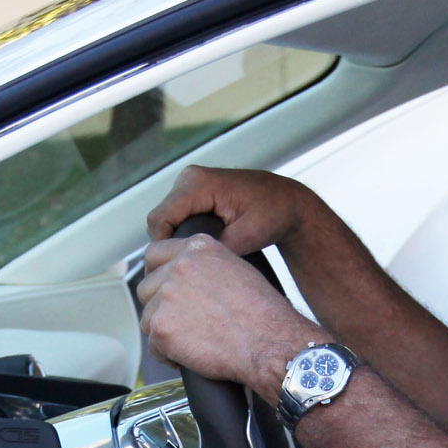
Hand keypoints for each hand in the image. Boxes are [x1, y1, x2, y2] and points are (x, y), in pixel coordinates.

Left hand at [134, 234, 316, 391]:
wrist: (269, 343)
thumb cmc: (263, 314)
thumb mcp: (236, 270)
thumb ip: (206, 267)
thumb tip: (188, 278)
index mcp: (197, 248)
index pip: (155, 254)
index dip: (157, 275)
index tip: (162, 290)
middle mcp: (179, 266)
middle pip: (147, 288)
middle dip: (159, 307)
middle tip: (181, 323)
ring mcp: (167, 296)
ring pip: (147, 317)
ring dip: (163, 332)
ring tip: (191, 343)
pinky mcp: (162, 327)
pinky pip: (153, 346)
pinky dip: (168, 355)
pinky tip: (190, 356)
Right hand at [147, 165, 323, 256]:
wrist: (287, 201)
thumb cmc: (273, 214)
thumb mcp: (247, 236)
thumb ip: (216, 249)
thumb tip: (191, 265)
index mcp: (198, 183)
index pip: (160, 220)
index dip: (164, 247)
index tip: (179, 269)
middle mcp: (189, 178)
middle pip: (160, 220)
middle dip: (170, 246)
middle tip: (189, 269)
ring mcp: (190, 183)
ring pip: (165, 220)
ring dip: (176, 240)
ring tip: (196, 259)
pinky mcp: (193, 192)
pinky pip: (175, 217)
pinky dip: (182, 233)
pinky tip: (199, 248)